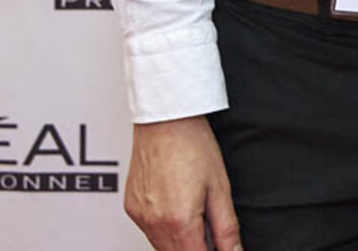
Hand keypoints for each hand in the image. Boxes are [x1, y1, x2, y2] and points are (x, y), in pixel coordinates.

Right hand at [123, 117, 240, 250]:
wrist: (166, 121)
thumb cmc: (193, 145)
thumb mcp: (220, 188)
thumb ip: (226, 227)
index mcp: (179, 220)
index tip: (220, 247)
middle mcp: (154, 222)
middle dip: (196, 248)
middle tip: (210, 228)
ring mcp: (139, 216)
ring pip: (161, 246)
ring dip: (180, 241)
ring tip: (195, 212)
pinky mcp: (130, 208)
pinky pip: (148, 230)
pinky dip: (164, 228)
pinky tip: (177, 207)